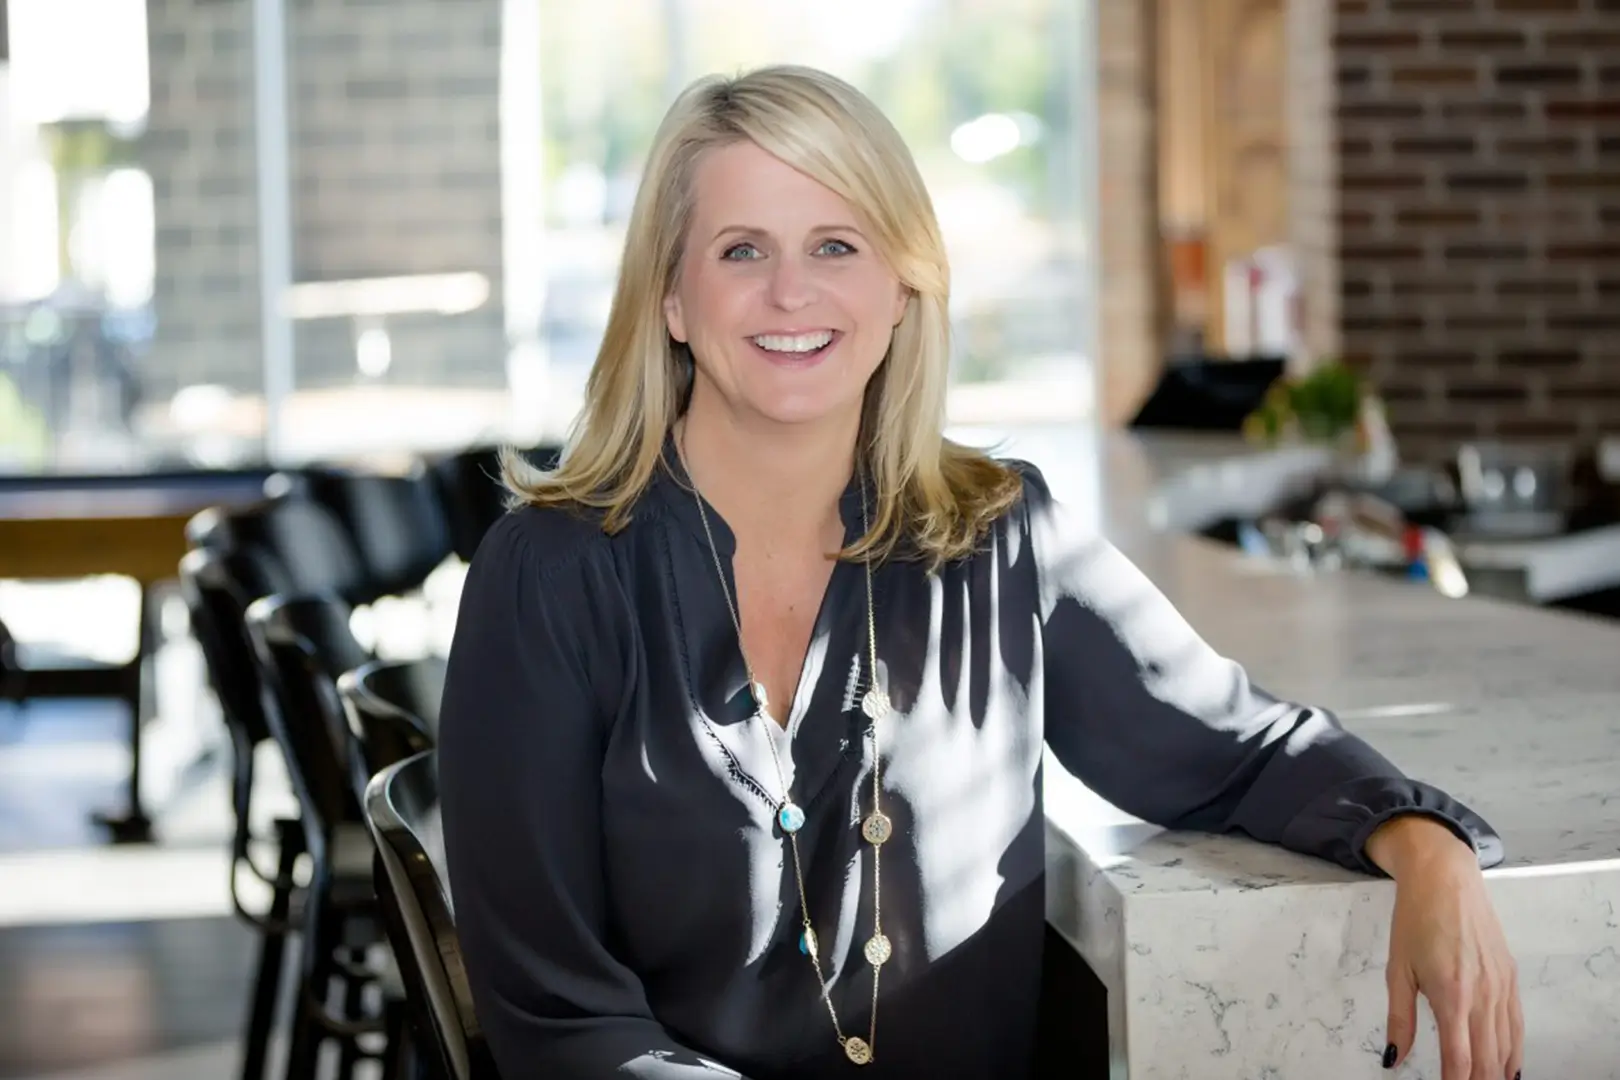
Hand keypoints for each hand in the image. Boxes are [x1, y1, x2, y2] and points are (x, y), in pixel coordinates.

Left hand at [1366, 815, 1521, 1079]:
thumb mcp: (1397, 969)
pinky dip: (1514, 1052)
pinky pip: (1517, 1026)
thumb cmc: (1415, 921)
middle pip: (1488, 1059)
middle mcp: (1483, 996)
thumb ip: (1398, 1019)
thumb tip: (1393, 1059)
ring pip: (1507, 1046)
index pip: (1459, 1058)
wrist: (1445, 879)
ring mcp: (1502, 987)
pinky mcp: (1511, 978)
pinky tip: (1507, 1068)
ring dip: (1497, 1072)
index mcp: (1451, 995)